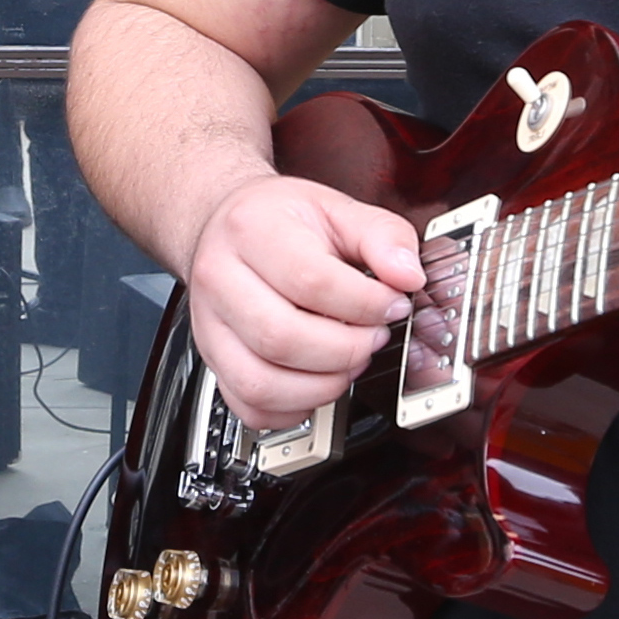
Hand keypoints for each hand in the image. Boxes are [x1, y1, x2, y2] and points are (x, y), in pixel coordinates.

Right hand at [180, 172, 423, 430]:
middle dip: (345, 350)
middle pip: (282, 338)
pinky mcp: (214, 360)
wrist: (232, 227)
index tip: (393, 305)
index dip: (364, 303)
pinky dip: (293, 409)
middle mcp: (220, 279)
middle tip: (372, 337)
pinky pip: (249, 406)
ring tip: (349, 362)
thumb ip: (382, 236)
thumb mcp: (338, 209)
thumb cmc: (281, 219)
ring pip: (261, 382)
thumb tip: (408, 275)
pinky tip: (317, 384)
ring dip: (322, 386)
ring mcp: (210, 325)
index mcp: (251, 231)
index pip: (310, 281)